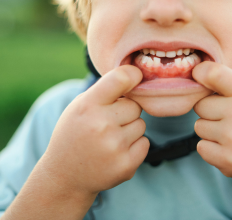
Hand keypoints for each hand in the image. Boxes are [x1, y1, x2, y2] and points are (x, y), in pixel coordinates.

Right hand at [40, 65, 149, 196]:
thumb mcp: (80, 106)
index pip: (120, 79)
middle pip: (135, 106)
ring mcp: (115, 147)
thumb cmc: (76, 133)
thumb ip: (105, 91)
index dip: (132, 75)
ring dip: (130, 129)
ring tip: (109, 139)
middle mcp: (102, 125)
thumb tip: (136, 77)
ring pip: (141, 124)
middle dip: (126, 112)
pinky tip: (116, 152)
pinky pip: (145, 143)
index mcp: (88, 106)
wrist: (65, 176)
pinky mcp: (126, 166)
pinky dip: (135, 146)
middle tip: (108, 123)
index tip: (136, 77)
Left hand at [192, 61, 231, 186]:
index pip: (214, 74)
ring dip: (209, 131)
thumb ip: (228, 84)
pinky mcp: (227, 160)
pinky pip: (201, 147)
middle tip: (228, 118)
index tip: (198, 75)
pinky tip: (229, 149)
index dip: (200, 73)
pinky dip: (210, 149)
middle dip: (209, 111)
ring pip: (199, 126)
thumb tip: (196, 73)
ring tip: (231, 135)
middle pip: (200, 105)